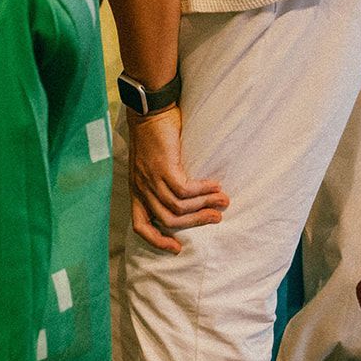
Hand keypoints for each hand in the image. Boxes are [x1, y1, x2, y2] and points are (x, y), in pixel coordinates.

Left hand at [128, 106, 228, 253]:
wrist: (149, 112)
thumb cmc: (155, 137)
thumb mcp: (153, 166)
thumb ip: (163, 184)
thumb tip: (188, 200)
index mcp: (137, 191)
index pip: (140, 225)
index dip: (157, 241)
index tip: (177, 248)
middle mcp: (142, 188)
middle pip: (167, 220)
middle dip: (195, 223)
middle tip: (217, 219)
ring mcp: (151, 178)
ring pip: (179, 207)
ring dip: (204, 207)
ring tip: (223, 202)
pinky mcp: (162, 167)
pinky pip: (185, 190)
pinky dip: (202, 191)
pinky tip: (215, 186)